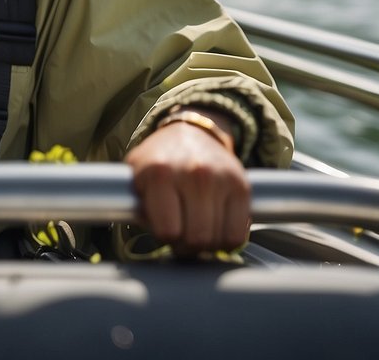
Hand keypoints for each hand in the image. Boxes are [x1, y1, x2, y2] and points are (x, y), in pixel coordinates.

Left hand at [124, 110, 250, 254]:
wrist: (192, 133)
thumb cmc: (160, 162)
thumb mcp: (137, 177)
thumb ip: (136, 207)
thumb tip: (151, 238)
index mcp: (159, 173)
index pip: (168, 231)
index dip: (165, 237)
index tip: (165, 229)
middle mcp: (193, 174)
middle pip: (196, 239)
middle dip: (187, 245)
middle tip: (183, 234)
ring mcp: (220, 179)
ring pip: (219, 239)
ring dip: (207, 243)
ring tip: (197, 228)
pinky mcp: (241, 186)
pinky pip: (239, 233)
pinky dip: (228, 238)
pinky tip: (216, 227)